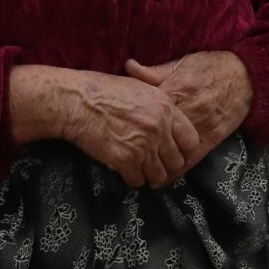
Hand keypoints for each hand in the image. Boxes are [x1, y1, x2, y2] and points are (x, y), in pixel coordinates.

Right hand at [12, 66, 200, 187]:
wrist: (77, 101)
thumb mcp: (141, 88)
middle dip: (166, 165)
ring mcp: (142, 146)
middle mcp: (158, 128)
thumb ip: (161, 107)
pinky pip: (137, 180)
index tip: (173, 151)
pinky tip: (124, 168)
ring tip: (139, 166)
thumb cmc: (105, 91)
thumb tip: (172, 123)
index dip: (182, 149)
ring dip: (150, 173)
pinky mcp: (124, 160)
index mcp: (166, 108)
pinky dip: (132, 178)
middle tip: (154, 162)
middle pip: (177, 162)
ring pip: (159, 175)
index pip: (191, 141)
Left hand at [123, 52, 251, 161]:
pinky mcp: (212, 138)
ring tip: (136, 173)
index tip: (116, 131)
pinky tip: (160, 182)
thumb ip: (154, 71)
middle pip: (157, 133)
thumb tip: (128, 66)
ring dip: (154, 164)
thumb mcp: (181, 63)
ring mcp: (200, 126)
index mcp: (175, 89)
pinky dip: (175, 172)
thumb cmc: (211, 66)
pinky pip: (192, 159)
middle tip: (121, 157)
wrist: (246, 75)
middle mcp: (186, 110)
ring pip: (172, 150)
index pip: (147, 110)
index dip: (130, 122)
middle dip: (139, 146)